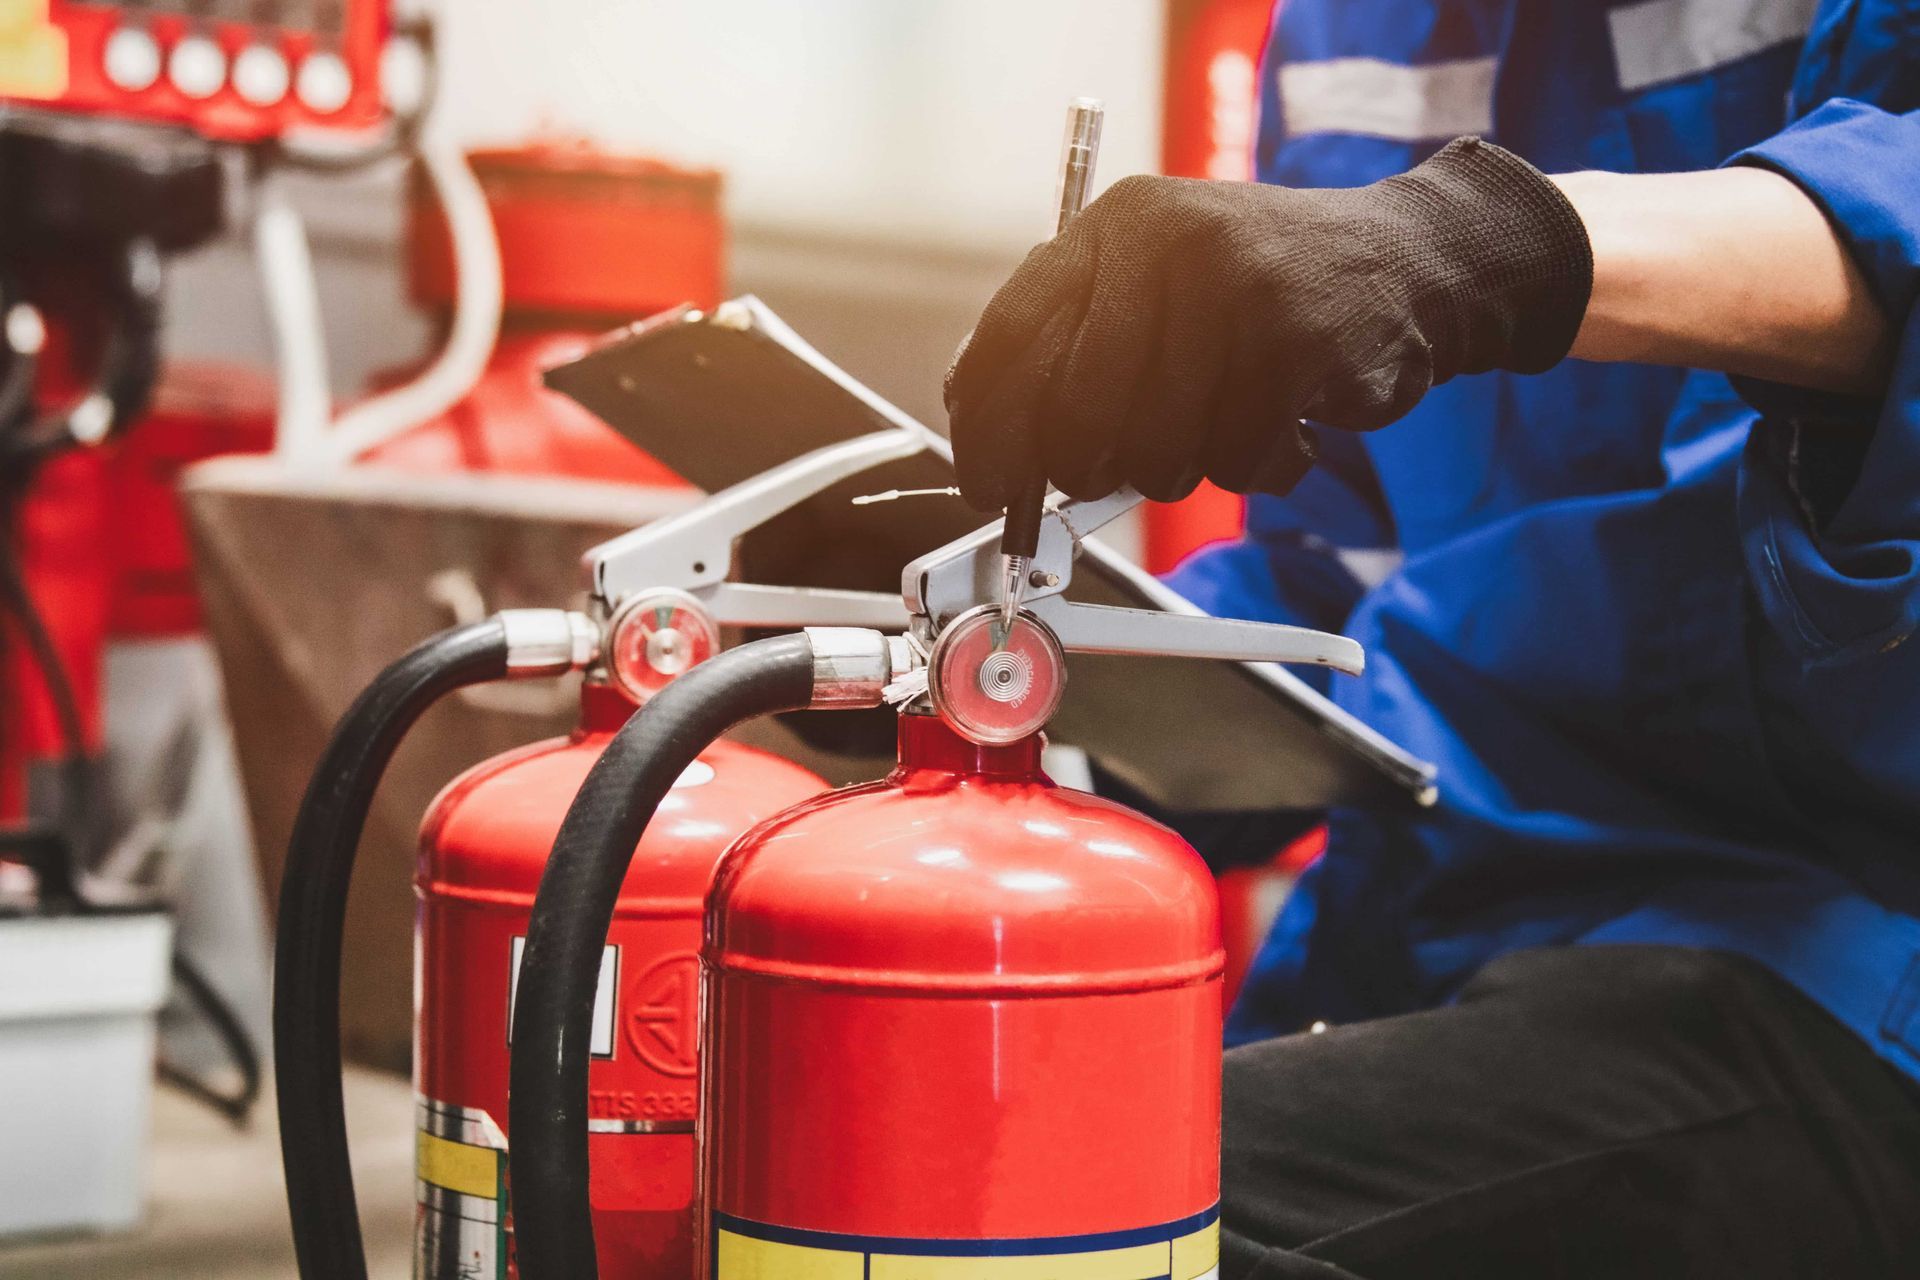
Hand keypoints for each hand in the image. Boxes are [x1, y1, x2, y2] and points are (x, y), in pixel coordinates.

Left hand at [944, 138, 1591, 509]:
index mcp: (1112, 227)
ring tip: (1228, 418)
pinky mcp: (1296, 343)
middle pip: (1076, 418)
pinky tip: (1283, 428)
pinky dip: (1257, 467)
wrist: (1411, 264)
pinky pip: (1234, 460)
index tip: (987, 484)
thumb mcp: (1156, 288)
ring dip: (1188, 464)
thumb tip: (992, 448)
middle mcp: (1165, 245)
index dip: (986, 430)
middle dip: (1092, 466)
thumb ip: (1074, 348)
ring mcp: (1233, 290)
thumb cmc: (1263, 295)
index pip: (1008, 340)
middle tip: (1130, 460)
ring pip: (1155, 451)